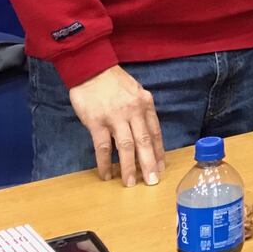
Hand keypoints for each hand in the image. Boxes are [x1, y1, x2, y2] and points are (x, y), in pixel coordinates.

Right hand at [67, 66, 165, 186]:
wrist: (91, 68)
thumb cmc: (113, 81)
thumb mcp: (135, 91)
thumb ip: (141, 111)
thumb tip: (146, 133)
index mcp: (145, 104)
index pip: (155, 132)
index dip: (159, 151)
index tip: (161, 166)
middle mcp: (133, 111)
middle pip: (144, 142)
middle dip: (149, 163)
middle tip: (152, 181)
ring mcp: (115, 117)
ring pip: (126, 146)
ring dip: (129, 167)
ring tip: (130, 183)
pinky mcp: (96, 122)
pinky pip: (103, 147)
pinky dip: (105, 163)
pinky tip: (107, 174)